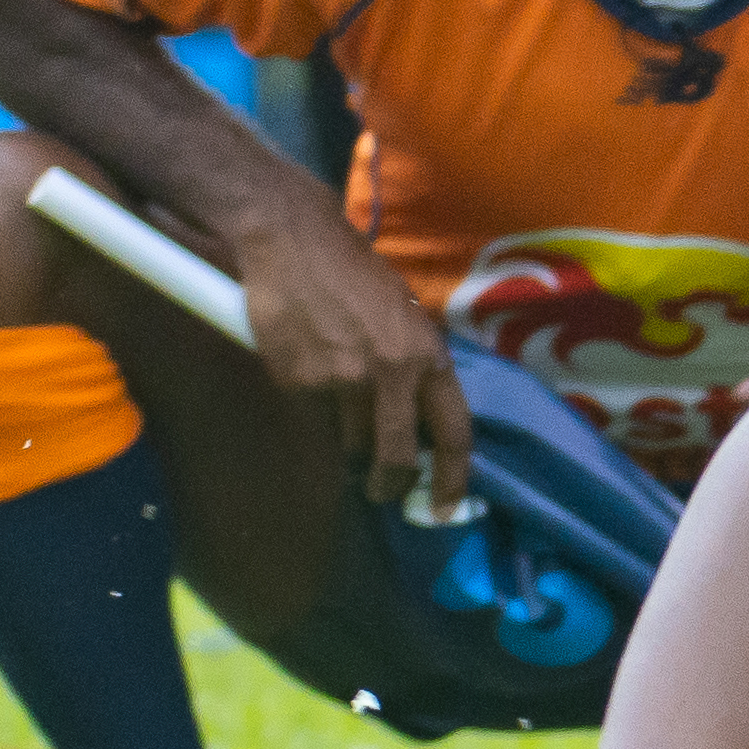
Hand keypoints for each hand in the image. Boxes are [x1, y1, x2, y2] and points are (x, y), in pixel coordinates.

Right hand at [238, 196, 470, 513]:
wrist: (295, 242)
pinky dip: (316, 416)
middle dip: (391, 486)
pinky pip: (315, 420)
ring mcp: (343, 379)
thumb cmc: (354, 276)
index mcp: (428, 354)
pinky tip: (310, 385)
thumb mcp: (405, 316)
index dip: (452, 477)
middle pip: (397, 456)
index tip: (445, 507)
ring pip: (352, 445)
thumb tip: (419, 420)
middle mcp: (392, 371)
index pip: (453, 430)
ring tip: (345, 429)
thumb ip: (415, 365)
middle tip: (384, 494)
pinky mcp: (299, 382)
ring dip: (351, 451)